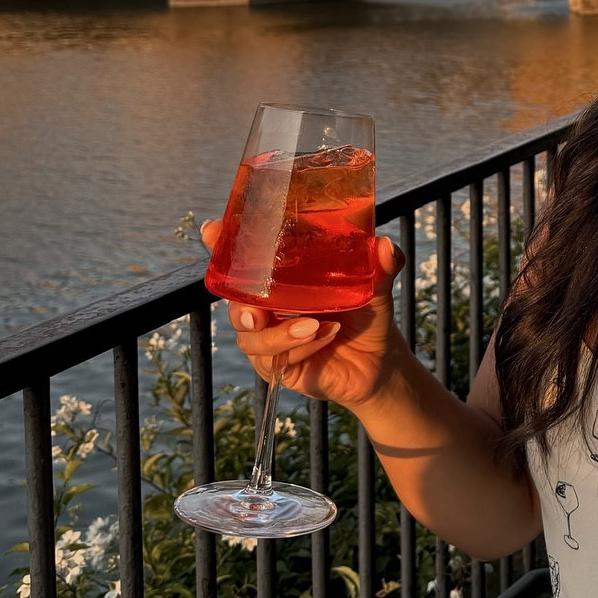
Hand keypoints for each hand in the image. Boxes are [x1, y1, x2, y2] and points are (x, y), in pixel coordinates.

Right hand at [200, 220, 408, 409]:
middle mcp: (268, 308)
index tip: (211, 229)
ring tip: (312, 325)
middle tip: (257, 310)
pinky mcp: (280, 368)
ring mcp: (270, 340)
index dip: (221, 246)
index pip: (241, 262)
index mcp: (280, 281)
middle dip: (238, 306)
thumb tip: (385, 246)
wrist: (380, 361)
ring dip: (278, 333)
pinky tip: (326, 335)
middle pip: (234, 304)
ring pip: (250, 338)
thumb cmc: (368, 315)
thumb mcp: (375, 287)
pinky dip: (300, 349)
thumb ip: (381, 267)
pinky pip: (275, 361)